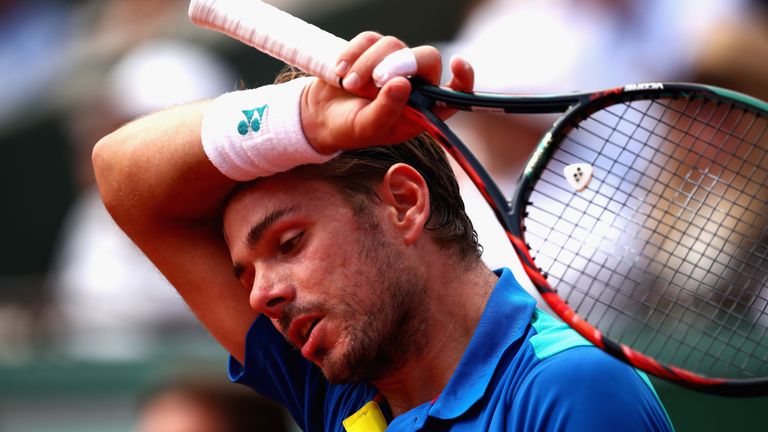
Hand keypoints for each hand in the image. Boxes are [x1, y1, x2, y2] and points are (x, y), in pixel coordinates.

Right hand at [301, 32, 473, 153]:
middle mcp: (415, 85)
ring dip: (368, 64)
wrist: (320, 116)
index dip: (462, 78)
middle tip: (377, 79)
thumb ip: (387, 110)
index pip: (455, 94)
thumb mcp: (367, 127)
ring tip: (349, 85)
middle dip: (402, 64)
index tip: (457, 63)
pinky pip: (370, 39)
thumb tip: (403, 84)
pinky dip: (353, 53)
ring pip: (393, 45)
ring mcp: (396, 64)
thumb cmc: (350, 128)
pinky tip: (340, 71)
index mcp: (423, 110)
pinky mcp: (373, 50)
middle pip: (427, 58)